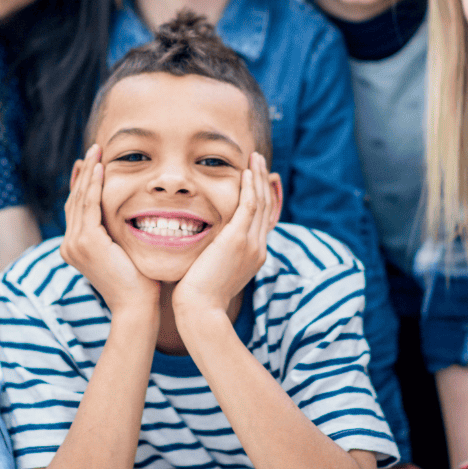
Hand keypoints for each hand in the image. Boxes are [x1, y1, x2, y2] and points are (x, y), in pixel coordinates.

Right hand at [60, 145, 158, 315]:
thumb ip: (116, 234)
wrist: (136, 305)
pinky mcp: (86, 242)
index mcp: (76, 248)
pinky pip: (89, 205)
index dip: (82, 183)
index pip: (77, 208)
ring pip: (80, 198)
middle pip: (75, 199)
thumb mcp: (123, 252)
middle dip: (84, 172)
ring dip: (89, 172)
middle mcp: (70, 245)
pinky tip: (101, 168)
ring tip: (96, 151)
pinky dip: (94, 185)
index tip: (91, 163)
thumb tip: (126, 215)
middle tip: (93, 149)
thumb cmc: (138, 283)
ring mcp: (75, 244)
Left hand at [172, 153, 273, 315]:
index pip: (265, 220)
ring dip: (259, 177)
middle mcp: (258, 248)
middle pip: (268, 207)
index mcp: (254, 255)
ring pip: (261, 202)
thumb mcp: (214, 273)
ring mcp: (251, 244)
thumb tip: (208, 248)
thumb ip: (217, 256)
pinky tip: (246, 171)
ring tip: (255, 158)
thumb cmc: (199, 297)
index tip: (262, 180)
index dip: (265, 197)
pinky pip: (249, 206)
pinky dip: (250, 187)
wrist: (201, 311)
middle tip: (261, 161)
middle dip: (264, 181)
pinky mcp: (238, 240)